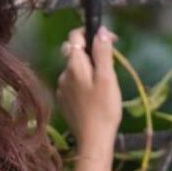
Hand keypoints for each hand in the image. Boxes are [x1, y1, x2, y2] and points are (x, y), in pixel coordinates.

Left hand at [55, 24, 121, 155]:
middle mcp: (64, 74)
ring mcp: (62, 88)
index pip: (74, 36)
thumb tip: (100, 30)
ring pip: (74, 69)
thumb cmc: (104, 108)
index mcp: (74, 65)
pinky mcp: (64, 101)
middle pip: (73, 52)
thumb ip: (102, 52)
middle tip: (108, 63)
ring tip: (104, 81)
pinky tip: (94, 95)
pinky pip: (73, 83)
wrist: (93, 139)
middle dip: (90, 51)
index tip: (109, 40)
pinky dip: (83, 82)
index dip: (90, 32)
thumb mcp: (107, 77)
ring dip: (87, 68)